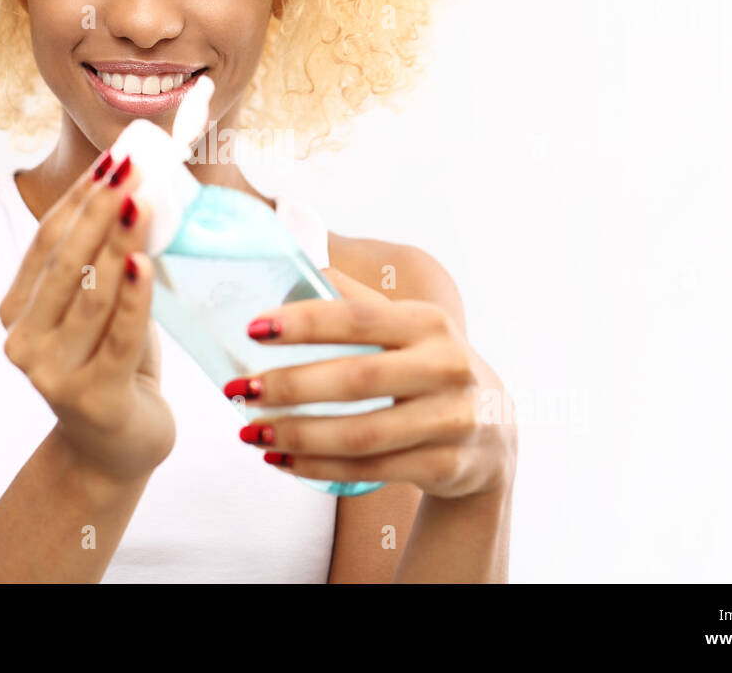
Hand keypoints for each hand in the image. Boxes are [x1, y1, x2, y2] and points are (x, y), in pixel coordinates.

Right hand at [0, 151, 174, 483]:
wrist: (115, 447)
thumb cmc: (110, 364)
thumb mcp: (99, 308)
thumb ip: (105, 262)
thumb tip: (138, 190)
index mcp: (15, 312)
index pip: (46, 242)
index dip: (79, 198)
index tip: (113, 160)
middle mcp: (23, 342)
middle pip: (64, 262)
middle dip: (99, 210)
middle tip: (133, 169)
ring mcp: (54, 374)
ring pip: (91, 295)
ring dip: (118, 243)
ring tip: (144, 203)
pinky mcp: (93, 398)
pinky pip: (118, 337)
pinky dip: (133, 297)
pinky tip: (145, 263)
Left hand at [232, 267, 515, 500]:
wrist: (492, 434)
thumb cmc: (430, 368)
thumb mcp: (409, 327)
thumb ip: (358, 300)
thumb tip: (301, 261)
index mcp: (429, 323)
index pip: (360, 317)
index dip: (305, 322)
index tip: (254, 328)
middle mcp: (446, 368)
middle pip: (357, 380)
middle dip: (290, 386)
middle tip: (239, 389)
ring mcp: (451, 420)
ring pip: (360, 435)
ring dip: (297, 434)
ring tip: (250, 430)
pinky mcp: (445, 465)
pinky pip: (369, 471)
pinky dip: (318, 467)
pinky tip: (281, 459)